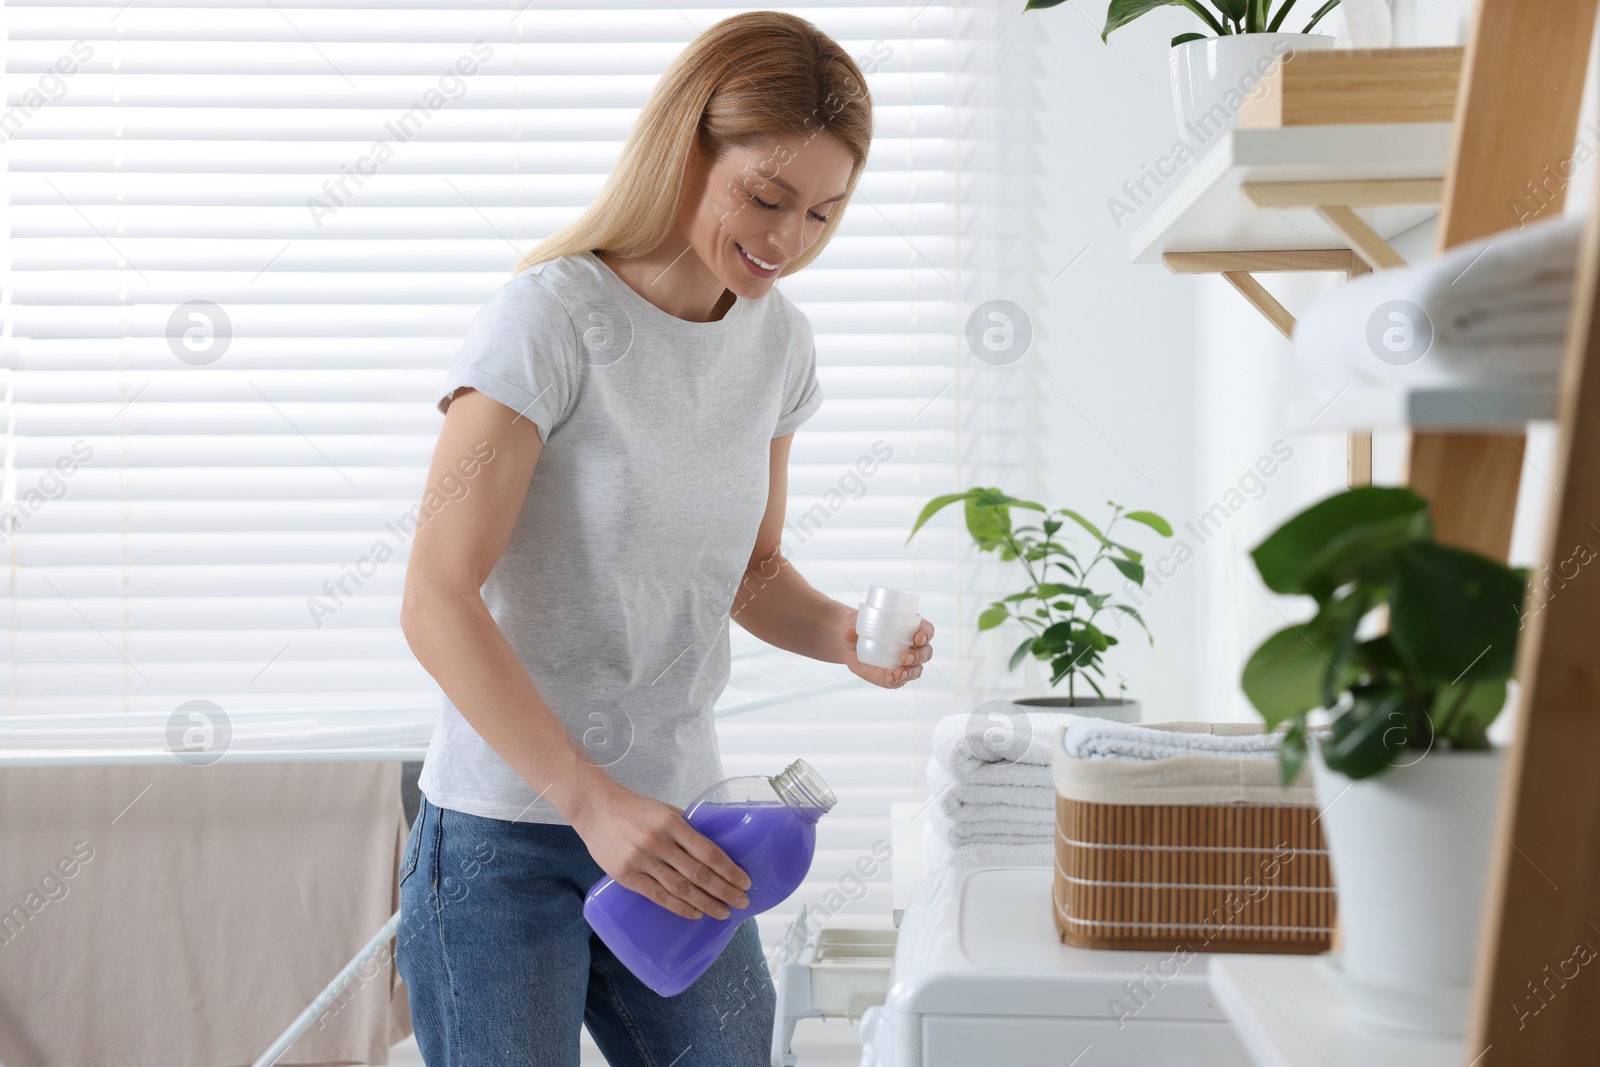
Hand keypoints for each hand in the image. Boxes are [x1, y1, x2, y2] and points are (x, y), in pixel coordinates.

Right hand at [568, 780, 751, 920]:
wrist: (595, 809)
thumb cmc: (634, 808)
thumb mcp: (664, 810)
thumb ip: (687, 827)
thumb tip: (712, 846)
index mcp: (672, 823)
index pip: (708, 851)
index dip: (729, 869)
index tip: (745, 881)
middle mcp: (658, 842)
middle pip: (699, 873)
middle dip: (724, 890)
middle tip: (742, 901)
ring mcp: (641, 860)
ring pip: (681, 888)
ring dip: (706, 903)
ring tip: (723, 912)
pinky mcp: (626, 876)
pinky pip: (658, 896)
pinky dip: (679, 907)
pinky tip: (695, 913)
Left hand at [843, 610, 934, 688]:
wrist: (850, 644)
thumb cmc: (859, 626)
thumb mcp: (854, 623)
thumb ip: (852, 627)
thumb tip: (850, 632)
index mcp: (909, 627)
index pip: (926, 630)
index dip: (926, 634)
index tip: (918, 638)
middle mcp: (911, 645)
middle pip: (925, 652)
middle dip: (919, 656)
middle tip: (904, 657)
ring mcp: (904, 663)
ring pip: (917, 669)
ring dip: (911, 671)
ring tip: (899, 673)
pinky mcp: (894, 675)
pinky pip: (901, 681)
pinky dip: (899, 681)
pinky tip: (893, 680)